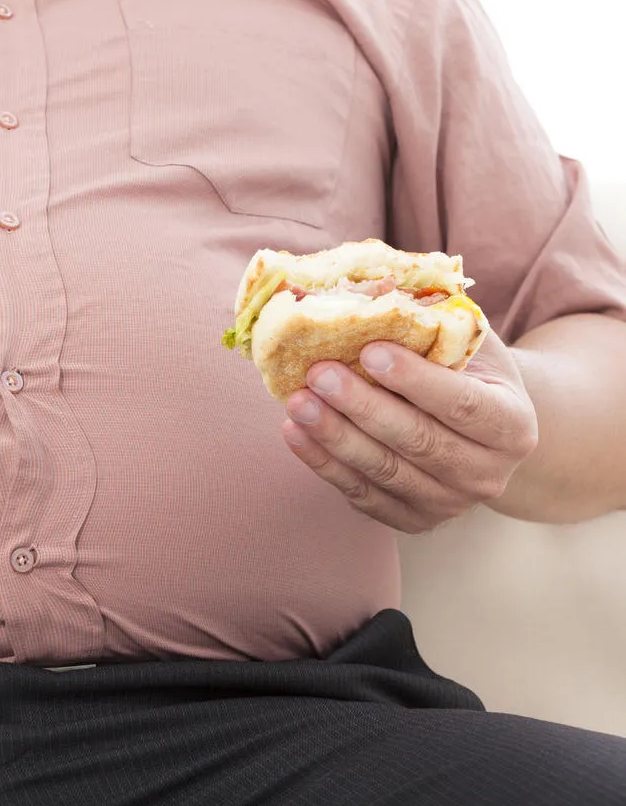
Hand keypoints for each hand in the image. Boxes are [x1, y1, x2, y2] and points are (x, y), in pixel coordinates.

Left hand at [280, 332, 538, 532]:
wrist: (480, 433)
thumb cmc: (467, 375)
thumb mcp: (469, 345)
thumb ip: (437, 324)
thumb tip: (375, 285)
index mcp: (513, 426)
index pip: (464, 405)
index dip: (416, 380)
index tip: (370, 350)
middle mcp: (486, 474)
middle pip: (418, 440)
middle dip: (362, 406)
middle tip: (318, 374)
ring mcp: (447, 504)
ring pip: (384, 471)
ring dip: (334, 436)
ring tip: (296, 402)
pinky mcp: (409, 520)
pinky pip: (361, 494)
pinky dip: (323, 464)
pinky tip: (293, 433)